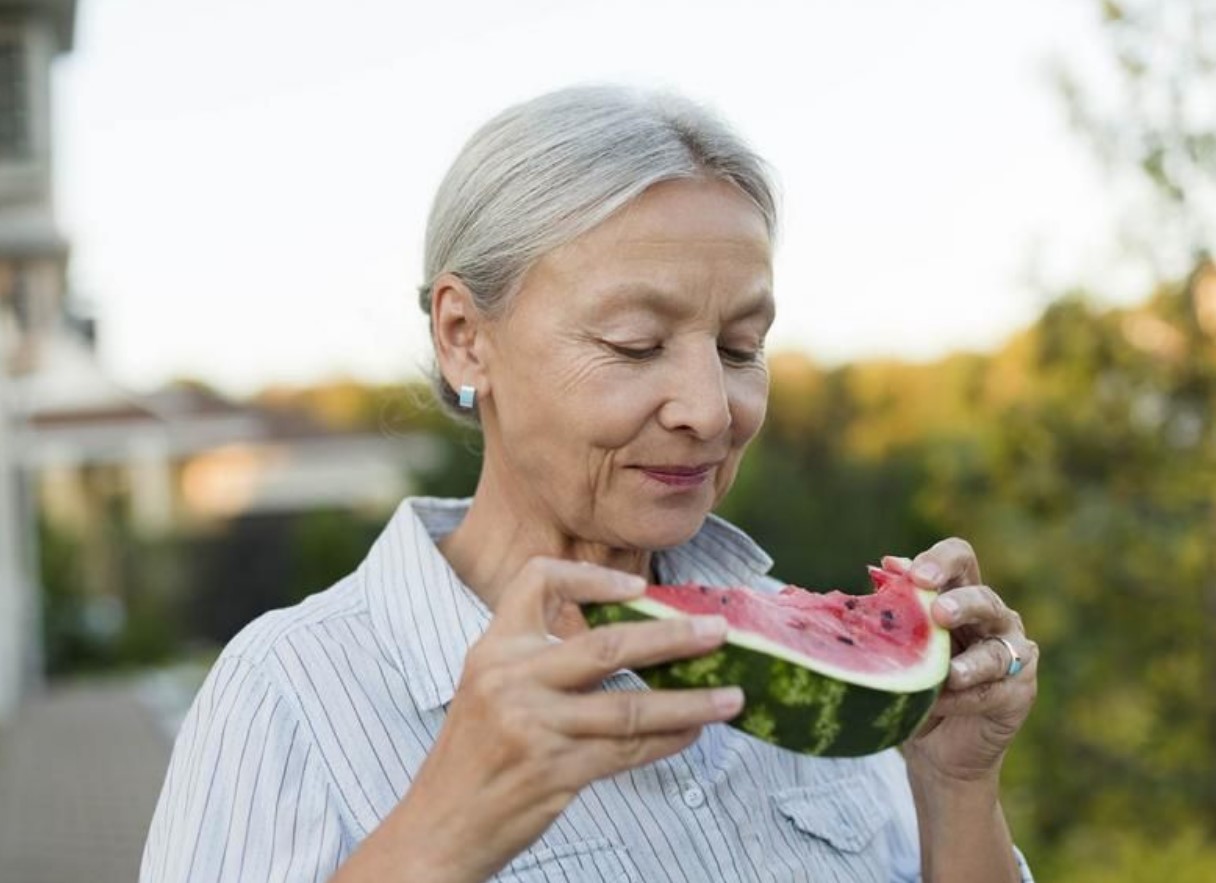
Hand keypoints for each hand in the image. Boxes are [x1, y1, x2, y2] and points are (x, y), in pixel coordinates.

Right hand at [349, 557, 742, 882]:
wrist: (437, 828)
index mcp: (493, 650)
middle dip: (671, 638)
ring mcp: (532, 726)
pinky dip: (667, 740)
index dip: (591, 577)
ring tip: (732, 696)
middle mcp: (510, 679)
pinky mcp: (553, 771)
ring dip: (688, 702)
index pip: (536, 582)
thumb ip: (540, 662)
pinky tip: (693, 732)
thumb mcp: (488, 690)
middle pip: (605, 645)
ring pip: (629, 706)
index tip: (637, 588)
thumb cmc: (473, 757)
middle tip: (718, 632)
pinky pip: (626, 750)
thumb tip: (628, 643)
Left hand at [885, 539, 1037, 784]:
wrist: (935, 745)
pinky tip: (941, 703)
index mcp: (961, 594)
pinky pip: (993, 692)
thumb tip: (889, 565)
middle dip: (963, 604)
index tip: (915, 575)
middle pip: (985, 600)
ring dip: (972, 662)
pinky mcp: (1019, 692)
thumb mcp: (902, 644)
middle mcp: (993, 618)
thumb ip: (900, 606)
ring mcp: (1011, 655)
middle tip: (939, 613)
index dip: (942, 560)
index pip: (961, 560)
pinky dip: (965, 699)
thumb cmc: (916, 682)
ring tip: (951, 673)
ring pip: (996, 650)